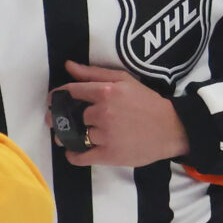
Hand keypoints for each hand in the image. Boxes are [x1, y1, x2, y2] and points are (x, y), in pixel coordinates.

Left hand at [57, 60, 188, 167]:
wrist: (170, 128)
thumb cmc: (147, 102)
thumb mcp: (124, 80)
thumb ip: (94, 73)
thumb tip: (68, 66)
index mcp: (106, 92)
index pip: (71, 92)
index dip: (57, 97)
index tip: (51, 101)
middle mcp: (103, 113)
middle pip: (71, 116)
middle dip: (63, 119)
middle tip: (60, 121)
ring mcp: (105, 135)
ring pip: (75, 136)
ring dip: (67, 137)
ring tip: (67, 137)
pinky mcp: (109, 155)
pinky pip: (81, 157)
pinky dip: (73, 155)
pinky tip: (72, 152)